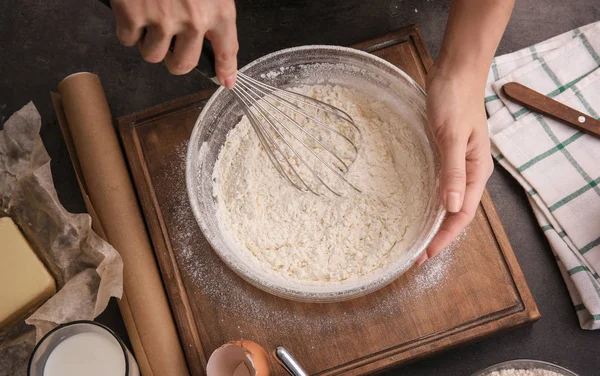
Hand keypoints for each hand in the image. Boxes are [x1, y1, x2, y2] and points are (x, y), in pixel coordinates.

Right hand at [109, 0, 238, 86]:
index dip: (226, 69)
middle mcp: (193, 20)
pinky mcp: (132, 15)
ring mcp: (162, 19)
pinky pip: (127, 40)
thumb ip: (212, 10)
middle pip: (182, 65)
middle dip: (174, 60)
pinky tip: (133, 9)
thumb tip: (213, 37)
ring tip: (150, 18)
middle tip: (170, 45)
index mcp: (217, 9)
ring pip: (153, 55)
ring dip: (149, 42)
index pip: (227, 49)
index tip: (226, 81)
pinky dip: (127, 29)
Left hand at [417, 65, 493, 264]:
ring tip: (416, 238)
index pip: (463, 214)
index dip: (445, 236)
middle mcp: (470, 171)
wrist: (455, 70)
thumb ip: (453, 170)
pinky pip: (439, 184)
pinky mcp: (445, 153)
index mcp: (477, 170)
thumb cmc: (456, 99)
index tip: (426, 254)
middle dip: (440, 235)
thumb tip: (453, 207)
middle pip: (457, 212)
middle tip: (417, 255)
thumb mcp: (452, 135)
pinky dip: (430, 200)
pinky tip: (417, 206)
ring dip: (435, 220)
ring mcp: (458, 162)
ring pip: (448, 200)